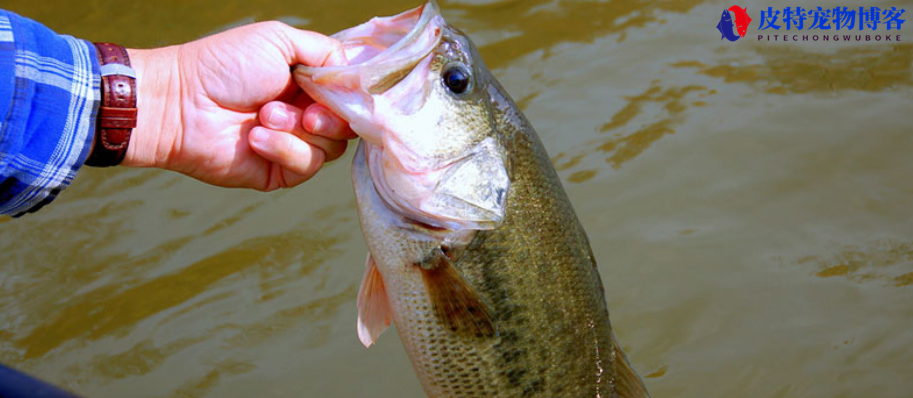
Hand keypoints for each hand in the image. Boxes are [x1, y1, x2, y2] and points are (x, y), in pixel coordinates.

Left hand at [124, 21, 354, 190]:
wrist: (181, 102)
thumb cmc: (224, 66)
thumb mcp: (280, 40)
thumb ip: (326, 53)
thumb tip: (358, 75)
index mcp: (307, 83)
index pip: (350, 95)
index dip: (352, 96)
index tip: (344, 92)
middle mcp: (305, 114)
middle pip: (349, 125)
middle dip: (330, 117)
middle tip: (305, 111)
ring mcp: (293, 144)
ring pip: (332, 148)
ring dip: (298, 130)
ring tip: (263, 116)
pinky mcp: (280, 171)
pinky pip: (305, 166)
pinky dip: (283, 149)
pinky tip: (255, 137)